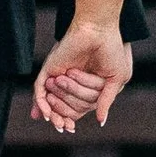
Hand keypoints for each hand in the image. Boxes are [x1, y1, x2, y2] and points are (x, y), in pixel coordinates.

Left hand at [31, 16, 133, 132]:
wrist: (99, 29)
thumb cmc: (112, 50)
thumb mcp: (116, 79)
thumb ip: (106, 100)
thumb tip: (100, 122)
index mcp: (87, 88)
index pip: (76, 112)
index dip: (70, 121)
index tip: (70, 128)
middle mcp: (71, 85)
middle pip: (70, 108)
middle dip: (74, 97)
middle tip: (76, 75)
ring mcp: (59, 77)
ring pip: (56, 103)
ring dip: (63, 96)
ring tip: (70, 74)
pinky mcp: (50, 69)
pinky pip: (39, 92)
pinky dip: (41, 105)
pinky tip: (46, 113)